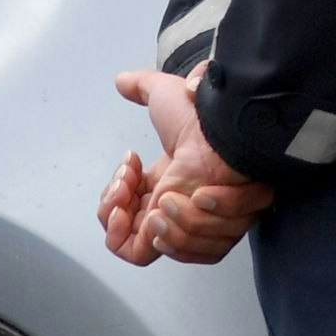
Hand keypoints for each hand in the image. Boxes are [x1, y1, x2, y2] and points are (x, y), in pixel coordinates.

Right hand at [98, 64, 273, 266]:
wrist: (223, 133)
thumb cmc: (201, 117)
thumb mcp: (164, 95)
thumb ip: (141, 88)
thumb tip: (122, 80)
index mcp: (165, 185)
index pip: (127, 213)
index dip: (113, 198)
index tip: (129, 162)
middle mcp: (175, 210)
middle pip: (128, 234)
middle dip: (114, 208)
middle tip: (127, 180)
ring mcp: (187, 226)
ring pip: (144, 244)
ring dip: (138, 216)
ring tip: (159, 193)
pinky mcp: (197, 237)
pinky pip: (156, 254)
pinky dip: (151, 234)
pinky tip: (160, 207)